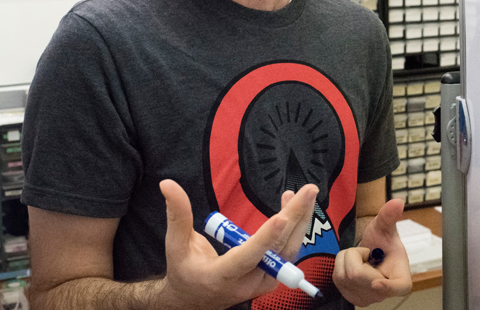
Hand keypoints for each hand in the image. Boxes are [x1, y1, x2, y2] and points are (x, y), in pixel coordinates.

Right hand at [158, 179, 317, 309]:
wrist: (195, 300)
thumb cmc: (184, 270)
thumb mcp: (175, 245)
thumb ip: (177, 215)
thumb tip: (167, 183)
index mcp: (221, 276)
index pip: (248, 256)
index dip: (265, 238)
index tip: (281, 218)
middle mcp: (248, 282)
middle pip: (277, 249)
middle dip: (295, 217)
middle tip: (309, 191)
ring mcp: (264, 282)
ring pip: (289, 249)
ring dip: (299, 219)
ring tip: (305, 193)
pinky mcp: (273, 277)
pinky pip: (288, 250)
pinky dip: (294, 227)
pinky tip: (293, 204)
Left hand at [333, 199, 411, 306]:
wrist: (372, 254)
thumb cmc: (382, 243)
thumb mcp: (384, 228)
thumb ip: (389, 216)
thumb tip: (397, 202)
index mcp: (401, 278)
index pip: (399, 288)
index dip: (388, 287)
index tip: (377, 282)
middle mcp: (384, 294)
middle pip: (358, 275)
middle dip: (356, 254)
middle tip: (367, 252)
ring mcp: (367, 299)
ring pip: (344, 276)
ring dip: (347, 259)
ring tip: (361, 258)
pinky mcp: (351, 298)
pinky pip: (337, 280)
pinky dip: (340, 266)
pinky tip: (353, 265)